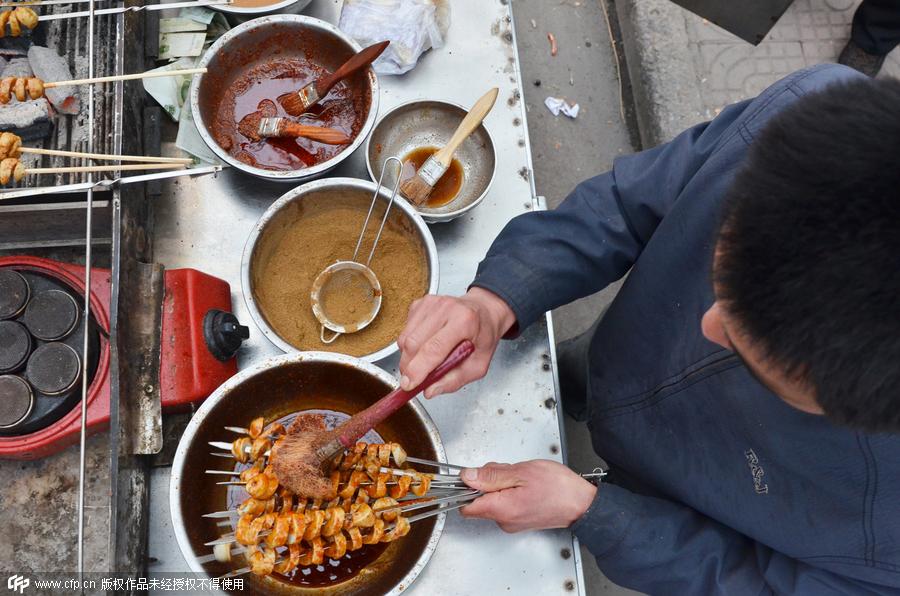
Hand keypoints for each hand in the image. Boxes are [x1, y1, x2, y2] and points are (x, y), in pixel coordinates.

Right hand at [398, 287, 515, 397]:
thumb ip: (454, 381)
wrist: (484, 312)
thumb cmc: (483, 337)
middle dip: (408, 367)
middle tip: (413, 380)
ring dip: (408, 356)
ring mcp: (431, 303)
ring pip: (405, 338)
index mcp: (464, 321)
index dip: (417, 370)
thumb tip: (429, 390)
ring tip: (425, 360)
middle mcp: (446, 308)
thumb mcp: (478, 366)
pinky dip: (410, 344)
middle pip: (413, 343)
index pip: (433, 349)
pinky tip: (426, 343)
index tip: (409, 385)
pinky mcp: (421, 303)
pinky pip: (405, 330)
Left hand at [460, 460, 596, 531]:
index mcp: (501, 509)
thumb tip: (467, 477)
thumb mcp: (522, 472)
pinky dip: (509, 491)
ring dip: (500, 485)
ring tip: (520, 477)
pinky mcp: (519, 521)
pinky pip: (504, 504)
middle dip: (487, 481)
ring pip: (492, 500)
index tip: (471, 475)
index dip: (464, 489)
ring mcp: (512, 523)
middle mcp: (504, 521)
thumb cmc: (558, 488)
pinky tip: (524, 484)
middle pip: (479, 500)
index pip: (465, 506)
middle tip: (507, 471)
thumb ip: (491, 476)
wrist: (582, 504)